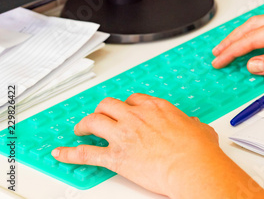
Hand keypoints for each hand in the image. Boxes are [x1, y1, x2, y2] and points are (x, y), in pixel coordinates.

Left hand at [51, 94, 263, 198]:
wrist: (191, 165)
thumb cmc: (198, 149)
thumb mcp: (200, 129)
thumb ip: (192, 124)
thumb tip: (194, 125)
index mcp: (156, 107)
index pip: (133, 99)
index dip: (126, 105)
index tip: (125, 110)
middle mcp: (136, 116)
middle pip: (109, 105)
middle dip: (102, 110)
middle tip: (100, 117)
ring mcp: (123, 134)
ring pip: (94, 121)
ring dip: (84, 124)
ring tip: (80, 129)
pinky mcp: (115, 156)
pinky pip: (86, 153)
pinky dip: (70, 154)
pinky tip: (61, 154)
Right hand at [212, 8, 263, 76]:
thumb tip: (254, 64)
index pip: (254, 37)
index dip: (234, 50)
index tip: (221, 58)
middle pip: (253, 25)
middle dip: (233, 39)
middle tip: (218, 52)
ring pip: (262, 23)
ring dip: (244, 34)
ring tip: (230, 46)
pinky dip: (258, 32)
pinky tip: (255, 40)